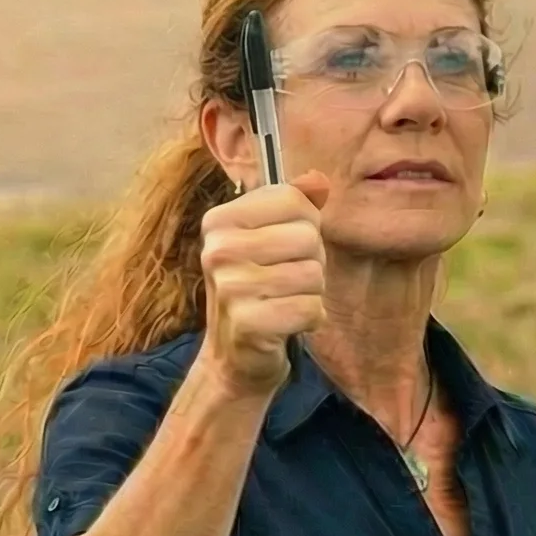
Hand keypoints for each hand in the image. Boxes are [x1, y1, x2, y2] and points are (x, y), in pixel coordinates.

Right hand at [198, 171, 329, 395]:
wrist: (235, 355)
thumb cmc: (260, 287)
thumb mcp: (271, 237)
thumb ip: (295, 204)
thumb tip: (317, 181)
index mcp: (220, 220)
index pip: (293, 199)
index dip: (306, 224)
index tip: (286, 245)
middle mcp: (218, 250)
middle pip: (308, 237)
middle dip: (312, 262)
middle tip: (287, 280)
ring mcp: (229, 287)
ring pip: (313, 274)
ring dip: (311, 293)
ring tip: (286, 301)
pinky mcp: (247, 323)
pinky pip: (310, 308)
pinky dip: (310, 319)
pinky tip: (288, 323)